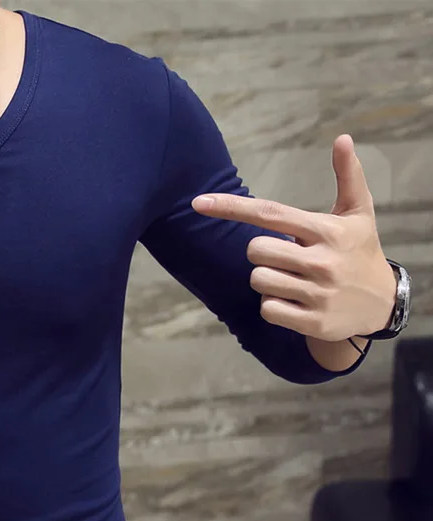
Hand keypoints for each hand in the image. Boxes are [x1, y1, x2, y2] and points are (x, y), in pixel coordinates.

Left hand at [191, 134, 396, 341]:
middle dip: (262, 254)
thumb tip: (342, 138)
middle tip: (286, 257)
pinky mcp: (313, 321)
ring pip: (259, 280)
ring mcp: (317, 293)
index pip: (270, 213)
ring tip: (294, 280)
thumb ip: (348, 176)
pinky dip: (274, 307)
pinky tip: (295, 303)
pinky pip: (268, 309)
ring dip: (268, 280)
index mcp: (326, 231)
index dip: (231, 207)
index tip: (199, 202)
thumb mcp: (359, 214)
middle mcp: (322, 261)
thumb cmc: (360, 252)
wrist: (382, 305)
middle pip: (255, 251)